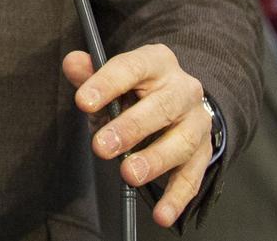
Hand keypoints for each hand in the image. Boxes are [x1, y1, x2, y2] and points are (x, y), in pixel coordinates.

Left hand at [64, 45, 212, 228]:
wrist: (179, 101)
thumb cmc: (136, 91)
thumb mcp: (113, 78)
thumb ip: (90, 73)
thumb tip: (73, 64)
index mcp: (157, 62)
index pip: (132, 67)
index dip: (107, 83)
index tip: (82, 102)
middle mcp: (183, 89)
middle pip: (161, 107)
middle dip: (130, 128)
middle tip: (101, 147)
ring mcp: (197, 122)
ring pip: (181, 142)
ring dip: (154, 161)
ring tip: (129, 175)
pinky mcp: (203, 152)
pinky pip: (192, 176)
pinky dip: (177, 197)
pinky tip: (161, 214)